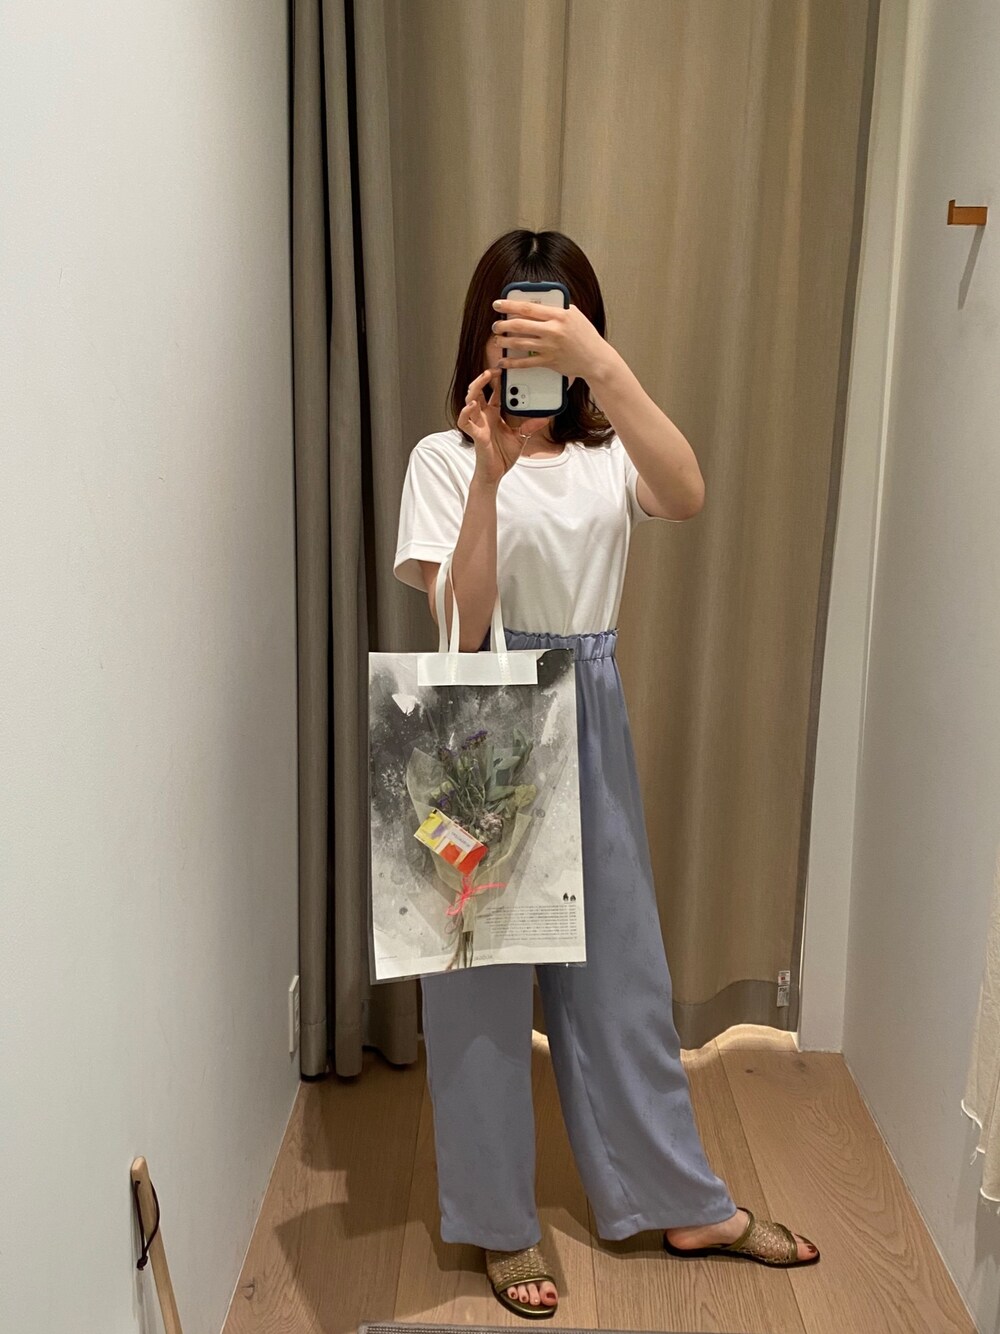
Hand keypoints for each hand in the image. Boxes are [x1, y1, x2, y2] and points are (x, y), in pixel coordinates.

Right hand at [458, 367, 529, 485]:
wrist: (496, 474)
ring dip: (475, 388)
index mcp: (494, 414)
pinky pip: (465, 422)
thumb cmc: (503, 455)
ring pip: (470, 401)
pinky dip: (466, 412)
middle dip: (484, 378)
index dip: (498, 380)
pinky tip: (473, 405)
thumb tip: (545, 417)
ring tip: (484, 378)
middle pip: (479, 391)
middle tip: (494, 369)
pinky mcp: (475, 435)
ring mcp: (478, 424)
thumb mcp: (521, 438)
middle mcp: (484, 416)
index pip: (494, 392)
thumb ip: (530, 426)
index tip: (506, 368)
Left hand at [490, 298, 611, 381]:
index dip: (509, 305)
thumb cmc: (585, 335)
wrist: (596, 358)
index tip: (497, 304)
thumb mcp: (574, 315)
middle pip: (520, 325)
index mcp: (558, 315)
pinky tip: (503, 361)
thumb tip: (538, 303)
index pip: (528, 307)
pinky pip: (526, 362)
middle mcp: (553, 330)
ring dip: (504, 342)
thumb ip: (557, 308)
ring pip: (520, 343)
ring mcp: (550, 347)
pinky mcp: (549, 361)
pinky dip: (512, 362)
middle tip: (496, 325)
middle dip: (503, 324)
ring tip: (497, 340)